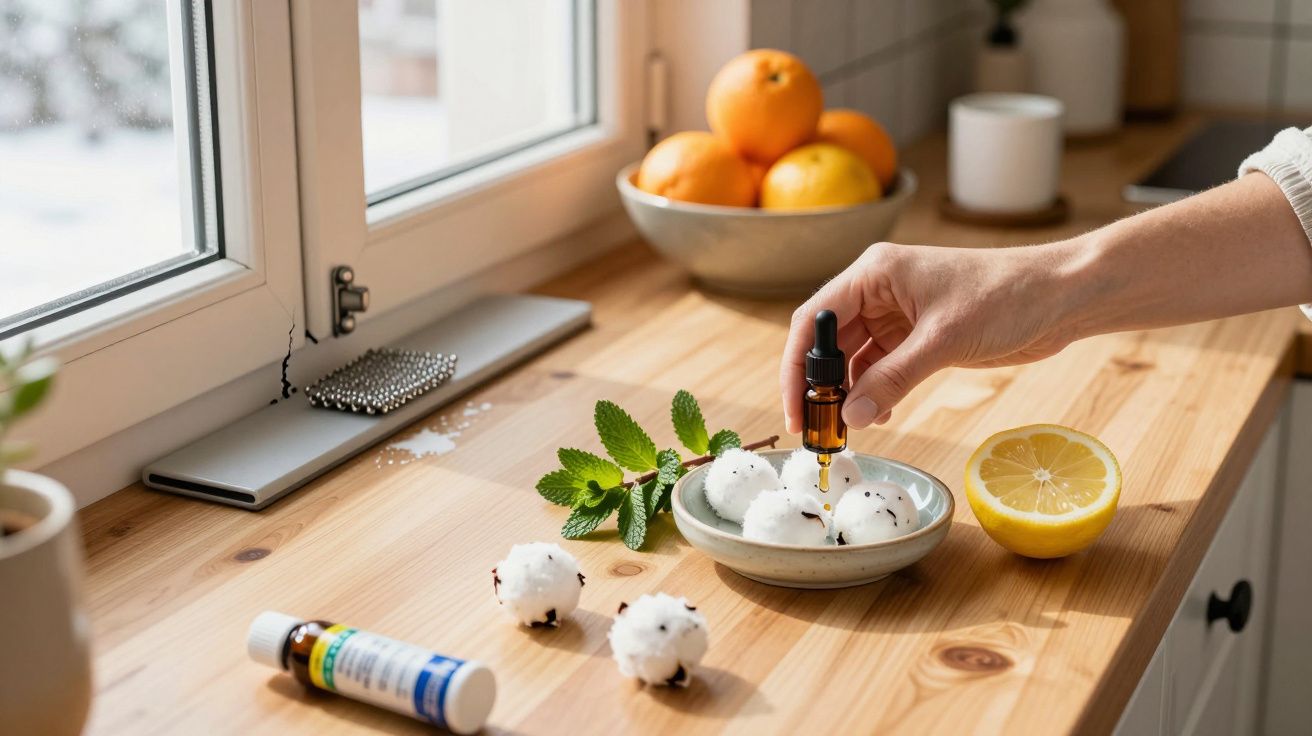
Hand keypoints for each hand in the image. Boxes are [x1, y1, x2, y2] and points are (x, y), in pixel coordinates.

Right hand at [780, 241, 1082, 432]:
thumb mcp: (944, 339)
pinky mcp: (919, 336)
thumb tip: (851, 416)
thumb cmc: (1008, 296)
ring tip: (847, 430)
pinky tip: (879, 415)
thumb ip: (893, 378)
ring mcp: (898, 314)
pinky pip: (882, 368)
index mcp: (874, 273)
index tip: (795, 407)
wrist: (1063, 295)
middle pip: (829, 342)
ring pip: (855, 359)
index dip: (797, 366)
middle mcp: (879, 290)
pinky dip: (875, 392)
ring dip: (849, 394)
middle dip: (820, 385)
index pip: (814, 319)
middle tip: (817, 429)